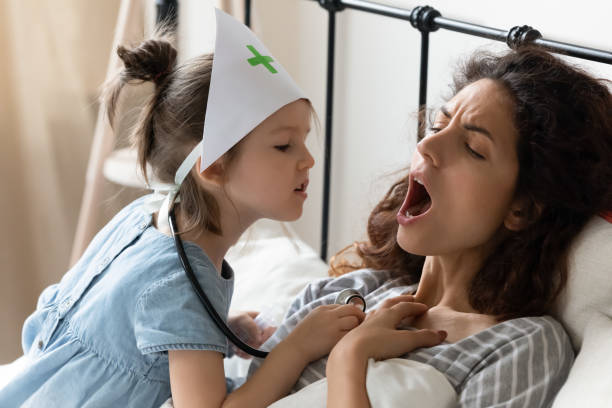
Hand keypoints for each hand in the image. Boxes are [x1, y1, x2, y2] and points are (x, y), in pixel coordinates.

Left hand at [227, 311, 276, 358]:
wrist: (214, 326)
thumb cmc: (227, 316)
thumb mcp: (240, 317)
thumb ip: (250, 325)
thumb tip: (260, 339)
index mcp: (260, 320)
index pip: (272, 329)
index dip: (269, 336)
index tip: (260, 341)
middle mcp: (258, 330)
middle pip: (267, 342)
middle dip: (258, 346)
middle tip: (249, 346)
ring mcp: (252, 339)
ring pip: (258, 350)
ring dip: (249, 352)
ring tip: (239, 349)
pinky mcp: (246, 347)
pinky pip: (250, 355)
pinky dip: (244, 355)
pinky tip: (237, 351)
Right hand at [283, 304, 365, 362]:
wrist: (296, 347)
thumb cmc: (304, 335)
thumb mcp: (314, 317)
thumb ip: (327, 313)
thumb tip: (344, 314)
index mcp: (323, 308)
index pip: (345, 306)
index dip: (352, 312)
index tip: (355, 318)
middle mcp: (329, 315)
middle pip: (352, 310)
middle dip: (360, 316)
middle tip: (362, 324)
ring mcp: (332, 326)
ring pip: (354, 321)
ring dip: (357, 327)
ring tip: (355, 333)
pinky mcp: (335, 339)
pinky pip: (350, 334)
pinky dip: (353, 336)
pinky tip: (350, 341)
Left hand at [330, 295, 445, 362]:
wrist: (349, 353)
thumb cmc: (377, 345)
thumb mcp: (404, 341)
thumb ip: (423, 337)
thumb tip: (442, 333)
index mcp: (388, 315)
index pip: (404, 307)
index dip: (415, 306)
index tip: (424, 307)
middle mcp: (375, 316)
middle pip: (389, 304)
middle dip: (401, 300)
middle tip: (409, 298)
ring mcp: (364, 325)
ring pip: (377, 311)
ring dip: (386, 308)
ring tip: (390, 309)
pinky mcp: (356, 335)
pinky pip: (367, 322)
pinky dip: (374, 320)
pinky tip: (371, 325)